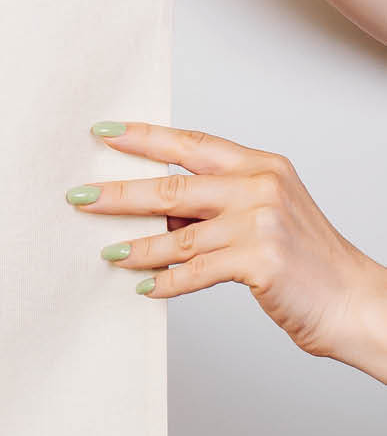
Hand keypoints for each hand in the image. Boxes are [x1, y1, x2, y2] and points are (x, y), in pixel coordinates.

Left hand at [65, 121, 386, 382]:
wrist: (354, 302)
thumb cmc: (306, 263)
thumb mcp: (265, 217)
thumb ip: (216, 207)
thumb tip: (153, 215)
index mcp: (261, 165)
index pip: (192, 143)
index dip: (145, 137)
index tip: (104, 133)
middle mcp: (261, 185)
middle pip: (173, 186)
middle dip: (120, 193)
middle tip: (80, 196)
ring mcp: (261, 222)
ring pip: (177, 234)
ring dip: (137, 247)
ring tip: (107, 252)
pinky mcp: (260, 260)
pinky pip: (196, 271)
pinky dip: (167, 282)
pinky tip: (145, 287)